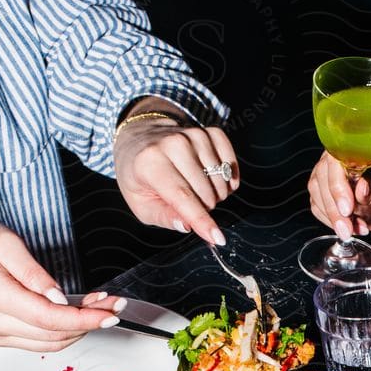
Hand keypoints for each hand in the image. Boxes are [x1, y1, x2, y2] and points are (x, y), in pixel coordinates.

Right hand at [0, 223, 119, 350]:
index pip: (48, 318)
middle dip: (91, 322)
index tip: (110, 313)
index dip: (84, 318)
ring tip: (101, 307)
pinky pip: (44, 342)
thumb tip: (58, 297)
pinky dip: (66, 331)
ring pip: (53, 342)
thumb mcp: (2, 240)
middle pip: (55, 334)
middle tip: (114, 304)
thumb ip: (32, 270)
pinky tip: (79, 315)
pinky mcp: (3, 339)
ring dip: (82, 328)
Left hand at [114, 116, 239, 244]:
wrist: (141, 137)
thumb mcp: (140, 203)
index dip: (201, 220)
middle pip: (207, 193)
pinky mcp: (209, 132)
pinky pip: (230, 164)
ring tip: (196, 188)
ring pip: (221, 181)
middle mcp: (174, 144)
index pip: (183, 197)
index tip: (217, 238)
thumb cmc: (139, 175)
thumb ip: (164, 217)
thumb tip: (187, 225)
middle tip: (186, 201)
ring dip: (214, 193)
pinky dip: (226, 177)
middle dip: (203, 207)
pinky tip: (212, 178)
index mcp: (150, 163)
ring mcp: (194, 135)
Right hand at [307, 150, 370, 238]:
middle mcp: (346, 157)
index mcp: (366, 149)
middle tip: (349, 228)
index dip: (338, 182)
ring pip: (317, 190)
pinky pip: (318, 204)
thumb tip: (361, 188)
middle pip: (323, 174)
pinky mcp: (329, 191)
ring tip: (356, 229)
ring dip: (332, 215)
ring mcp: (335, 173)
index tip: (348, 208)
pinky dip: (330, 220)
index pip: (339, 157)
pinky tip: (350, 227)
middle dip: (333, 206)